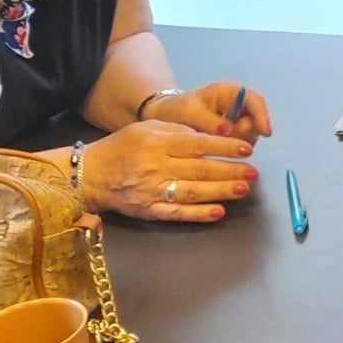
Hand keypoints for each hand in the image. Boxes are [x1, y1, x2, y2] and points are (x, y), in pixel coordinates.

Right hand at [78, 121, 257, 222]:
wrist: (88, 174)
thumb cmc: (122, 147)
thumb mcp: (147, 128)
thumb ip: (177, 130)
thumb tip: (208, 136)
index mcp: (158, 143)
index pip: (198, 144)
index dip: (224, 147)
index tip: (246, 150)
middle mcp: (156, 166)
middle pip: (200, 169)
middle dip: (230, 171)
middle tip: (253, 172)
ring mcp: (152, 190)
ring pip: (193, 191)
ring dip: (221, 191)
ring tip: (244, 189)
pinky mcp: (148, 210)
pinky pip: (177, 213)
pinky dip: (199, 214)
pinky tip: (219, 212)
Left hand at [145, 81, 272, 142]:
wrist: (166, 117)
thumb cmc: (177, 108)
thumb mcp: (190, 112)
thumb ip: (209, 121)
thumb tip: (228, 131)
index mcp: (230, 92)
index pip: (255, 101)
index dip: (262, 116)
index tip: (265, 132)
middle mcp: (238, 105)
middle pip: (255, 121)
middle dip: (243, 132)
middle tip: (223, 137)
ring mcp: (237, 121)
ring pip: (250, 135)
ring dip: (237, 142)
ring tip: (214, 141)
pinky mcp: (233, 135)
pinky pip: (241, 144)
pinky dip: (232, 148)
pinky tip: (216, 147)